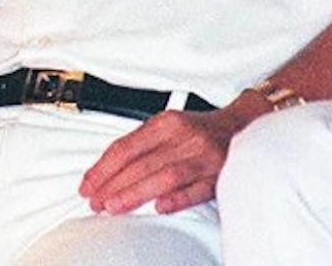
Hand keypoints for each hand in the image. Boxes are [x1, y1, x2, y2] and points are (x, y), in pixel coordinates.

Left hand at [78, 91, 267, 213]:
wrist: (243, 125)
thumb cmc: (198, 129)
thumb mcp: (168, 126)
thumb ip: (142, 144)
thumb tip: (108, 170)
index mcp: (166, 123)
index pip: (126, 147)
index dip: (103, 168)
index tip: (88, 185)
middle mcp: (184, 137)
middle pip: (141, 163)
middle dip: (113, 184)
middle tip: (95, 201)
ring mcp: (204, 156)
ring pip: (165, 176)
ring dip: (136, 193)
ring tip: (114, 206)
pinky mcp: (222, 174)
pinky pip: (198, 189)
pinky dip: (178, 198)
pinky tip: (160, 207)